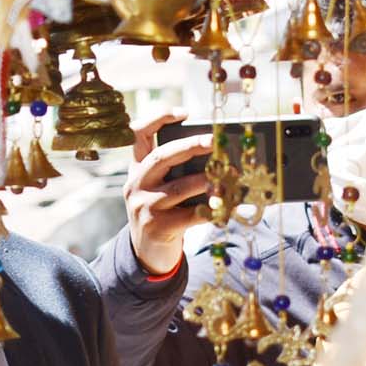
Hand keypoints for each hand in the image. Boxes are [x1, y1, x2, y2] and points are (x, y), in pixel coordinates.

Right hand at [125, 111, 212, 278]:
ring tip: (228, 176)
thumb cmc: (162, 213)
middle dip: (190, 146)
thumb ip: (176, 172)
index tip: (183, 113)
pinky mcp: (158, 228)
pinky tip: (225, 205)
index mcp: (137, 169)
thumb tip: (215, 155)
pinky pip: (190, 215)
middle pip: (161, 157)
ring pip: (179, 188)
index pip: (138, 135)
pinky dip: (211, 209)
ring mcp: (144, 207)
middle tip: (214, 141)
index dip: (158, 119)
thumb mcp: (159, 188)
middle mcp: (136, 185)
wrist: (146, 253)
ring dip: (207, 181)